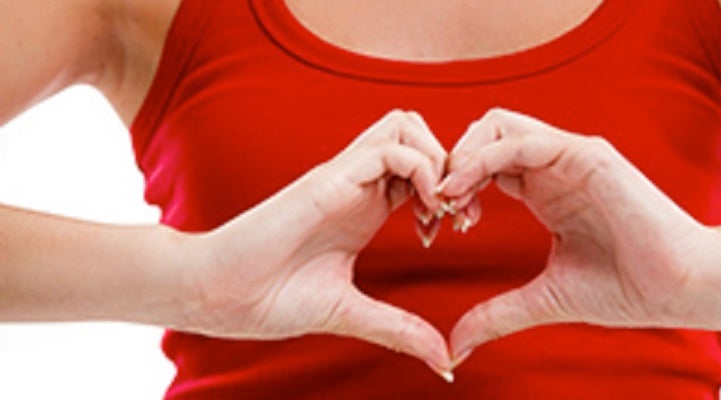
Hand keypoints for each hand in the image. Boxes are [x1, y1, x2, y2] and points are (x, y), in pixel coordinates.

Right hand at [179, 111, 453, 375]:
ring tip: (441, 210)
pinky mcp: (329, 179)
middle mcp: (358, 185)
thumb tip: (444, 359)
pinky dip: (421, 170)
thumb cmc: (269, 299)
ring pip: (407, 127)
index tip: (458, 229)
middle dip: (451, 164)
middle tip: (458, 213)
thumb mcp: (352, 313)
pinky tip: (424, 213)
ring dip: (438, 160)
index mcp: (365, 208)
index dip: (451, 189)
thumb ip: (399, 329)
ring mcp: (344, 177)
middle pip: (418, 132)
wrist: (217, 295)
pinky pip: (389, 148)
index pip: (421, 167)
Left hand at [439, 109, 717, 362]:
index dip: (454, 187)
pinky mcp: (586, 155)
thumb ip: (498, 314)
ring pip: (497, 125)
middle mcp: (555, 166)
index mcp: (545, 191)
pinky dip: (484, 158)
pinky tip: (465, 189)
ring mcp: (570, 156)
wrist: (679, 288)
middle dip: (451, 162)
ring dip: (462, 154)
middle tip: (435, 205)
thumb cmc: (626, 289)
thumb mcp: (544, 299)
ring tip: (446, 195)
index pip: (484, 165)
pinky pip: (522, 140)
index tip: (438, 224)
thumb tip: (455, 346)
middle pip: (484, 134)